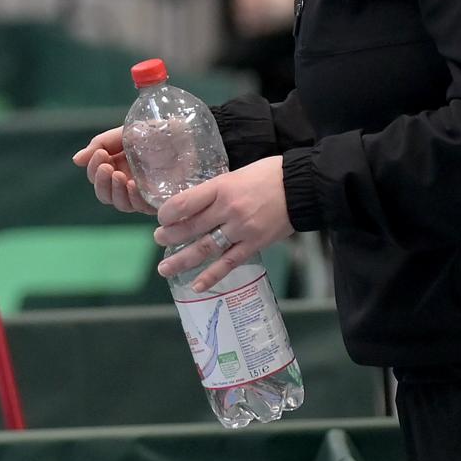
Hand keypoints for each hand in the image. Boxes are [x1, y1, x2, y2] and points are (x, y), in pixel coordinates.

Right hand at [72, 127, 157, 215]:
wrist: (187, 131)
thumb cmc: (158, 130)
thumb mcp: (125, 132)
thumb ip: (102, 143)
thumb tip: (76, 160)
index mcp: (117, 164)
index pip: (96, 176)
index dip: (93, 169)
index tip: (100, 154)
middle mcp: (127, 181)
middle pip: (104, 194)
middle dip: (101, 182)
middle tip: (107, 167)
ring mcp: (142, 192)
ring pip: (119, 203)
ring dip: (115, 191)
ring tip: (119, 176)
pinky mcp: (158, 199)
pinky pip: (140, 207)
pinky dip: (133, 198)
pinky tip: (133, 186)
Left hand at [153, 156, 294, 291]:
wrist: (301, 186)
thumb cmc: (267, 175)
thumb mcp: (235, 174)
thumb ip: (215, 191)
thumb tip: (192, 205)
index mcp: (221, 188)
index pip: (184, 203)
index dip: (167, 213)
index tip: (161, 218)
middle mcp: (228, 209)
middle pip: (191, 227)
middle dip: (169, 236)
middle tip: (158, 239)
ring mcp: (241, 229)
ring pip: (205, 248)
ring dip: (182, 260)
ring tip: (164, 268)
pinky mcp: (255, 244)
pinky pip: (229, 263)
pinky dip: (212, 276)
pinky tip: (196, 285)